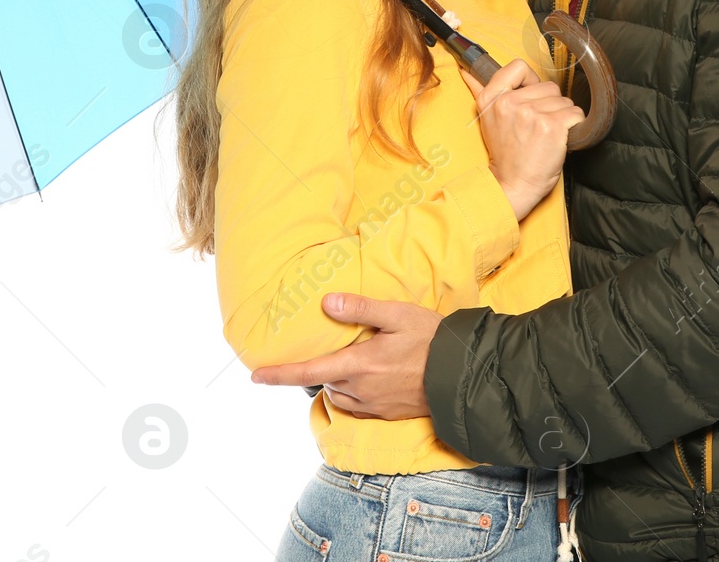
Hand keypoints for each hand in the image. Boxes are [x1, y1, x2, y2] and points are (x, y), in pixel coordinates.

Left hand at [249, 293, 439, 419]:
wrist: (462, 375)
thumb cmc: (431, 339)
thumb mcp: (397, 314)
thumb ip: (360, 309)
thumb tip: (326, 304)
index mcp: (359, 365)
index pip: (309, 373)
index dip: (279, 375)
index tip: (256, 377)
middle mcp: (361, 389)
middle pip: (325, 381)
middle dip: (322, 367)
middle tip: (335, 347)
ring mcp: (374, 405)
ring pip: (339, 395)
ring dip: (337, 380)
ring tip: (354, 359)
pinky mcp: (387, 414)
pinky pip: (357, 405)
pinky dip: (353, 392)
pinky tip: (371, 376)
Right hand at [460, 58, 582, 219]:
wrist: (513, 185)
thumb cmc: (505, 155)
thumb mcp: (486, 120)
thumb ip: (479, 92)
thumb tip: (466, 72)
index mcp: (492, 98)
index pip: (519, 67)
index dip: (531, 80)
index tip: (531, 95)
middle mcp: (509, 103)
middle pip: (548, 86)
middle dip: (550, 104)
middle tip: (538, 126)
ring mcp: (531, 114)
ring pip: (564, 101)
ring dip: (562, 116)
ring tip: (547, 134)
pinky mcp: (551, 127)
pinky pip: (575, 114)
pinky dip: (575, 125)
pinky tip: (561, 137)